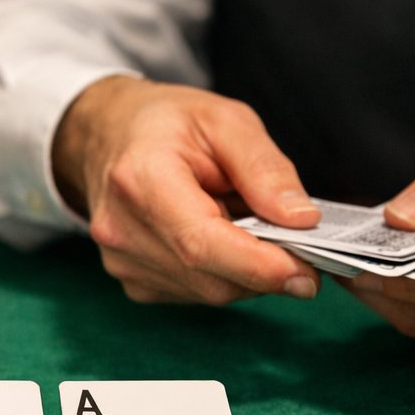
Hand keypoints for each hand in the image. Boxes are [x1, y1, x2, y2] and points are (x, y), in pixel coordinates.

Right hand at [53, 76, 320, 304]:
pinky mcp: (131, 281)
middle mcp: (122, 230)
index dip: (259, 266)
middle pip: (211, 278)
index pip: (201, 244)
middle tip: (299, 245)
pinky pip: (195, 294)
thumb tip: (302, 221)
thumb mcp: (226, 121)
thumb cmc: (165, 123)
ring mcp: (122, 261)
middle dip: (265, 270)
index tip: (308, 272)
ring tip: (245, 223)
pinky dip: (222, 274)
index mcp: (141, 180)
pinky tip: (219, 238)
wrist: (106, 137)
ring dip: (244, 271)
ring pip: (208, 292)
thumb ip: (265, 169)